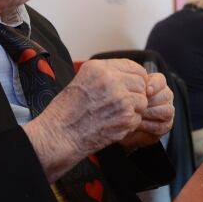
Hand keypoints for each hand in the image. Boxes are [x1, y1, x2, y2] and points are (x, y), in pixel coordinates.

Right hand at [23, 59, 148, 180]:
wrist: (60, 135)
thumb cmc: (67, 111)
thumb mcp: (83, 79)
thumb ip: (107, 74)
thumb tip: (129, 75)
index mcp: (99, 68)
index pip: (133, 66)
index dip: (136, 77)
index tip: (132, 84)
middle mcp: (111, 80)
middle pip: (141, 83)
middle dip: (135, 93)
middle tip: (122, 103)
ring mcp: (120, 99)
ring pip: (142, 101)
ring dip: (133, 109)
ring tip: (114, 114)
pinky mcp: (125, 118)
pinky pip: (138, 118)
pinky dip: (129, 123)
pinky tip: (113, 124)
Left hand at [119, 72, 173, 150]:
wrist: (120, 125)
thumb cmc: (120, 106)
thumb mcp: (122, 94)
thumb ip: (128, 87)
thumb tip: (130, 83)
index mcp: (155, 84)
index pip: (161, 80)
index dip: (155, 84)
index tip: (147, 90)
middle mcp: (164, 96)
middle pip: (166, 95)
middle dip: (152, 101)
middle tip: (139, 105)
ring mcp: (166, 110)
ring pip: (167, 110)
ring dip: (152, 113)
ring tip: (138, 114)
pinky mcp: (165, 125)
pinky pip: (164, 125)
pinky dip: (150, 125)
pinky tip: (139, 124)